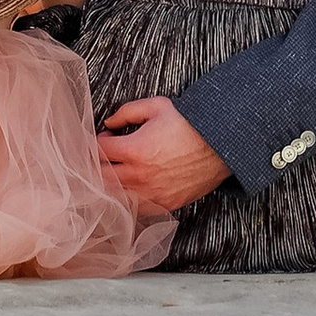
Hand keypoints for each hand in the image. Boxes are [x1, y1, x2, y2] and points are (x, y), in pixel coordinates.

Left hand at [100, 97, 231, 211]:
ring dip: (110, 185)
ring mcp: (151, 194)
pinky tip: (130, 189)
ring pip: (115, 197)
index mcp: (134, 150)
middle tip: (105, 156)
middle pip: (101, 177)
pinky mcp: (164, 205)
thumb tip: (109, 122)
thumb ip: (127, 112)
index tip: (105, 137)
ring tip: (115, 172)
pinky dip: (127, 201)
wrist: (220, 145)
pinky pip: (135, 209)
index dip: (96, 141)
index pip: (99, 151)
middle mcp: (139, 176)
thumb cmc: (190, 124)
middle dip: (98, 165)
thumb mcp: (157, 106)